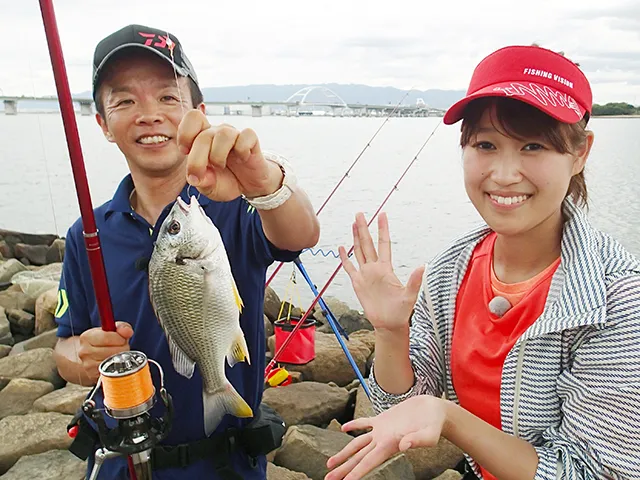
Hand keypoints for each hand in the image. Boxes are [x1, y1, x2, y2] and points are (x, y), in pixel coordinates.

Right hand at [77, 321, 132, 382]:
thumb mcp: (112, 330)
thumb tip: (127, 331)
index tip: (121, 338)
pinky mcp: (94, 376)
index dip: (120, 338)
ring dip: (121, 358)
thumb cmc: (103, 342)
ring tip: (117, 354)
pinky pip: (113, 371)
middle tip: (120, 347)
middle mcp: (84, 351)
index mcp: (87, 337)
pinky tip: (114, 362)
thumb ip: (122, 327)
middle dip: (122, 348)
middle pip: (113, 351)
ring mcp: (88, 365)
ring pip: (114, 362)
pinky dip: (117, 367)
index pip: (108, 337)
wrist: (92, 357)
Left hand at [177, 110, 282, 200]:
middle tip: (200, 175)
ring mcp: (235, 136)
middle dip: (198, 159)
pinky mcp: (251, 140)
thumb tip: (194, 178)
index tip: (185, 152)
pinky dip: (242, 151)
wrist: (250, 187)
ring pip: (224, 134)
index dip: (185, 133)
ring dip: (219, 155)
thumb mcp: (209, 187)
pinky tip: (242, 159)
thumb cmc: (228, 181)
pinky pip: (245, 137)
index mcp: (203, 139)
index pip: (193, 118)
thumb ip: (201, 182)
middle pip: (204, 135)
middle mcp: (218, 134)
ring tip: (221, 166)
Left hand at [325, 395, 447, 479]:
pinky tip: (344, 428)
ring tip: (330, 463)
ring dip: (344, 453)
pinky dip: (354, 425)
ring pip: (358, 444)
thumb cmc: (434, 424)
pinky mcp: (384, 419)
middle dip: (344, 468)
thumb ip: (418, 441)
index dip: (356, 473)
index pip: (369, 462)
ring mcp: (382, 430)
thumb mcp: (430, 434)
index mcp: (390, 445)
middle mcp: (383, 440)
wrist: (435, 410)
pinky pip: (365, 423)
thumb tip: (404, 446)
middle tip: (328, 478)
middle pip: (359, 457)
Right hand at [339, 212, 424, 332]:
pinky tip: (342, 248)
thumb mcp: (410, 295)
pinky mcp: (358, 283)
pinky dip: (345, 258)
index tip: (382, 214)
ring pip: (359, 252)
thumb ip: (415, 281)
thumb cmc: (401, 311)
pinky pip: (349, 268)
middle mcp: (375, 268)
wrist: (389, 323)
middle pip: (367, 244)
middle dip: (364, 228)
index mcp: (386, 268)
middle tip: (359, 213)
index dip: (382, 229)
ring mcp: (366, 275)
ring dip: (355, 238)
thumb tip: (423, 267)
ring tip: (353, 224)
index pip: (384, 243)